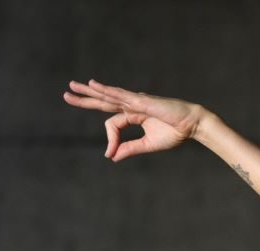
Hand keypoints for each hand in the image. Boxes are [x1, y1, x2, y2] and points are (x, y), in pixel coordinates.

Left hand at [63, 78, 205, 161]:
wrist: (192, 125)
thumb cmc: (175, 133)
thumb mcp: (149, 144)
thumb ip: (130, 148)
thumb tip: (112, 156)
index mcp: (134, 115)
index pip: (113, 125)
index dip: (110, 140)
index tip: (111, 154)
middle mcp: (131, 105)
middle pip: (103, 101)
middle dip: (85, 99)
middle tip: (67, 95)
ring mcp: (135, 101)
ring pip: (108, 95)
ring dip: (89, 91)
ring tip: (73, 86)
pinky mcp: (142, 101)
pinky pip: (121, 95)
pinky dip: (107, 91)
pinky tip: (94, 85)